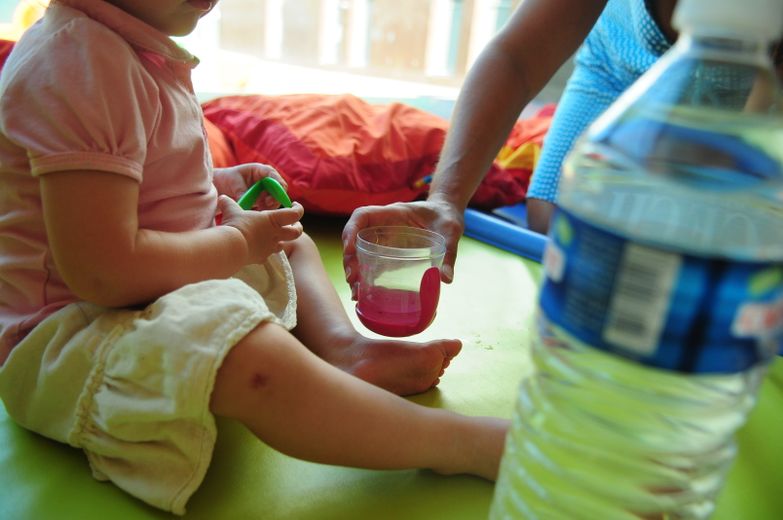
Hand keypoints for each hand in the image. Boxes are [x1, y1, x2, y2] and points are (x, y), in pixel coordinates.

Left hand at [214, 163, 288, 209]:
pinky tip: (255, 213)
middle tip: (264, 208)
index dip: (276, 188)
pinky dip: (265, 211)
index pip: (275, 177)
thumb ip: (241, 192)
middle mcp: (268, 179)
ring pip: (276, 200)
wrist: (223, 184)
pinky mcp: (265, 199)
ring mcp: (268, 189)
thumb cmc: (229, 178)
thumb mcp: (234, 183)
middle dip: (274, 200)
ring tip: (257, 211)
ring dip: (269, 208)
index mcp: (262, 170)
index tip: (270, 200)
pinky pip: (270, 207)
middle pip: (279, 190)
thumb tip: (246, 206)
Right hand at [218, 195, 303, 263]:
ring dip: (282, 240)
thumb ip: (229, 203)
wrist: (231, 247)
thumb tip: (222, 198)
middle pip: (297, 232)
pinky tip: (259, 248)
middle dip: (297, 227)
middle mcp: (276, 234)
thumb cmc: (235, 225)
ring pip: (283, 244)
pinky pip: (267, 255)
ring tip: (274, 235)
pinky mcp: (262, 258)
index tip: (294, 205)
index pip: (295, 214)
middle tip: (292, 223)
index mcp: (273, 219)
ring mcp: (270, 247)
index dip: (298, 209)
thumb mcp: (231, 210)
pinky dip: (265, 251)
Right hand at [341, 200, 463, 299]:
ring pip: (360, 252)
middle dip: (350, 258)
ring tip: (356, 292)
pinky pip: (371, 261)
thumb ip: (449, 252)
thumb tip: (445, 279)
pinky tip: (364, 293)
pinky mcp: (388, 251)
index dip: (351, 230)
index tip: (349, 249)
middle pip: (356, 238)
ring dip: (354, 270)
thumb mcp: (450, 232)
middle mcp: (384, 225)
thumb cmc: (446, 218)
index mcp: (394, 213)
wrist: (447, 214)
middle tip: (353, 280)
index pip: (363, 216)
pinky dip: (365, 276)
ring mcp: (384, 238)